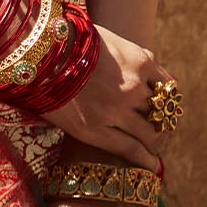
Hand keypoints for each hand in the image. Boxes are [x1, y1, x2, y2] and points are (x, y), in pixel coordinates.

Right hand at [41, 24, 174, 169]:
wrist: (38, 52)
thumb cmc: (71, 39)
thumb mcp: (109, 39)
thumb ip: (132, 56)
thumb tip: (151, 70)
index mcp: (139, 61)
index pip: (168, 86)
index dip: (168, 99)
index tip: (167, 107)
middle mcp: (133, 87)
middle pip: (162, 112)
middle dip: (163, 122)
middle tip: (162, 130)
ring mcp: (115, 111)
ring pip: (150, 134)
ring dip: (156, 142)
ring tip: (156, 148)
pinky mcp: (95, 130)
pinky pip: (130, 150)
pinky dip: (146, 160)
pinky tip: (153, 167)